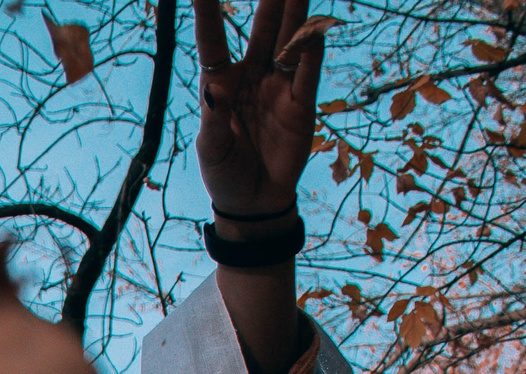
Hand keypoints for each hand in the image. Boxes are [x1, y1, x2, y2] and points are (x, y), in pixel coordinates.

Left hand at [195, 0, 323, 220]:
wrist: (254, 202)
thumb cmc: (225, 173)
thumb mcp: (211, 150)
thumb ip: (213, 119)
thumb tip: (213, 89)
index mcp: (221, 82)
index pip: (213, 40)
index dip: (208, 12)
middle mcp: (252, 76)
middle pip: (263, 29)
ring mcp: (279, 86)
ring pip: (290, 42)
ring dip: (297, 12)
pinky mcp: (302, 104)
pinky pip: (308, 73)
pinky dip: (312, 51)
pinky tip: (317, 29)